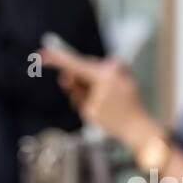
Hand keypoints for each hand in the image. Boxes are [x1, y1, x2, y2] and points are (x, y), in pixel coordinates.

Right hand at [39, 48, 156, 150]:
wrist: (139, 128)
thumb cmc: (113, 122)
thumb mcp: (87, 109)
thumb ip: (75, 90)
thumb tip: (67, 76)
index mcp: (101, 76)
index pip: (72, 64)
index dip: (55, 59)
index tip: (42, 54)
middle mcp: (111, 67)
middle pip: (81, 67)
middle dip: (75, 79)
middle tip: (77, 96)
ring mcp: (119, 68)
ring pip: (91, 71)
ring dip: (87, 84)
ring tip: (96, 103)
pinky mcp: (123, 72)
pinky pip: (101, 74)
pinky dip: (96, 84)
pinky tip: (104, 99)